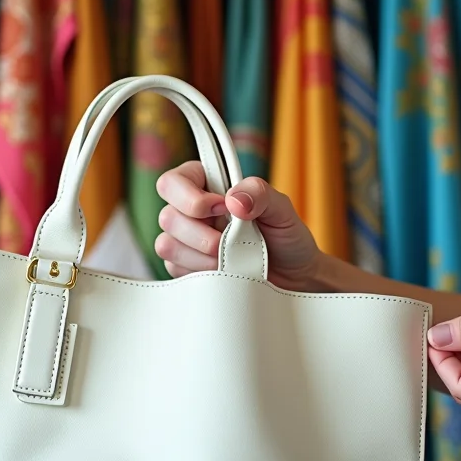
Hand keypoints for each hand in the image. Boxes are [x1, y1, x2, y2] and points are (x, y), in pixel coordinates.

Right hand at [154, 161, 323, 290]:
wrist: (295, 279)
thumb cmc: (287, 238)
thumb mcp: (282, 209)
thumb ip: (260, 194)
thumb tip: (233, 199)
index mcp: (209, 187)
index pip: (175, 181)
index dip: (189, 196)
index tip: (220, 208)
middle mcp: (192, 212)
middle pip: (167, 216)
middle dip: (199, 233)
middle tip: (227, 241)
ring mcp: (187, 241)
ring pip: (166, 244)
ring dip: (200, 255)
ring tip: (229, 259)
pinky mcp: (187, 267)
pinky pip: (174, 269)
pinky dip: (200, 272)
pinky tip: (221, 271)